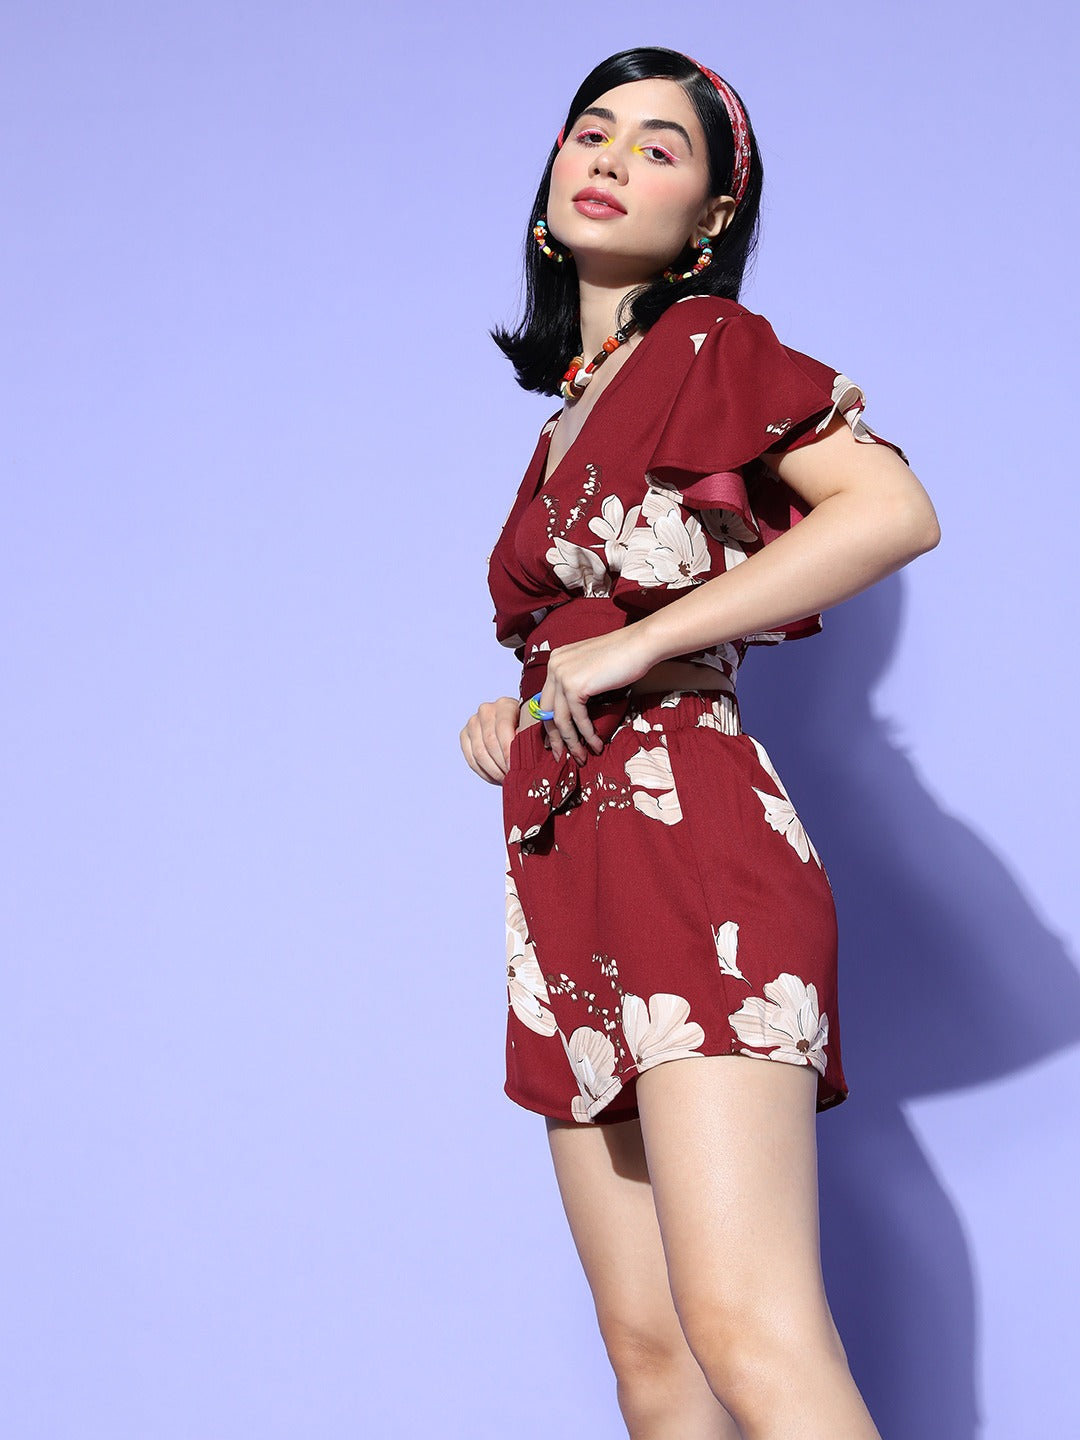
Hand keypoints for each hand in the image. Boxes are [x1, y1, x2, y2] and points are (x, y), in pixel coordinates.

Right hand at [460, 696, 522, 784]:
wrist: (516, 727)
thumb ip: (529, 737)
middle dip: (502, 764)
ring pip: (479, 753)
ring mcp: (473, 722)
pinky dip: (484, 772)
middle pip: (489, 742)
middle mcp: (486, 710)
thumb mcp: (533, 730)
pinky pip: (470, 759)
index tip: (516, 768)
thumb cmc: (529, 730)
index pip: (503, 728)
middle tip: (512, 777)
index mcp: (504, 705)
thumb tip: (524, 753)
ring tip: (506, 779)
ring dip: (493, 771)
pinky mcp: (465, 735)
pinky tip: (496, 778)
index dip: (509, 751)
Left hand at [537, 626, 656, 761]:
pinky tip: (596, 745)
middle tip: (561, 757)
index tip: (555, 742)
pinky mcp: (575, 686)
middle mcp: (554, 666)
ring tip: (581, 757)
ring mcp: (562, 675)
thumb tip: (572, 713)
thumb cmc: (623, 657)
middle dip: (555, 738)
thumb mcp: (591, 669)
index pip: (546, 699)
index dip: (550, 724)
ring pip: (561, 719)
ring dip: (572, 742)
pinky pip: (578, 719)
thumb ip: (577, 684)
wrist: (640, 645)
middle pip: (547, 711)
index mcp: (556, 661)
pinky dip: (587, 735)